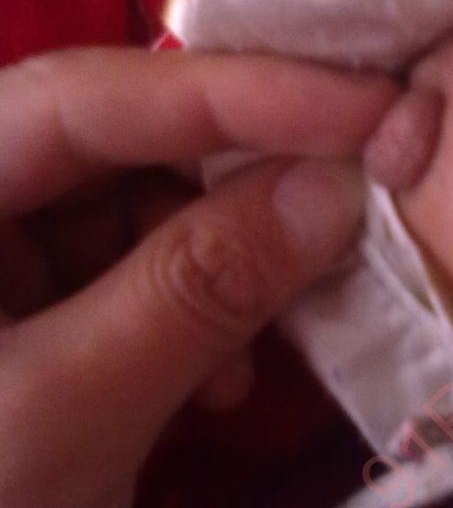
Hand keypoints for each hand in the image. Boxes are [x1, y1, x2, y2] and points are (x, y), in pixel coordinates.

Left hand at [0, 46, 395, 507]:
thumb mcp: (63, 416)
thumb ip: (195, 289)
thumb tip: (337, 187)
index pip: (83, 99)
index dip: (232, 91)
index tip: (364, 104)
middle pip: (124, 145)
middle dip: (239, 180)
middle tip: (349, 199)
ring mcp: (13, 268)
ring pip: (152, 213)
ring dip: (230, 266)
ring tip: (261, 343)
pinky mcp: (58, 321)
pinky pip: (157, 280)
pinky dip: (209, 318)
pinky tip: (221, 387)